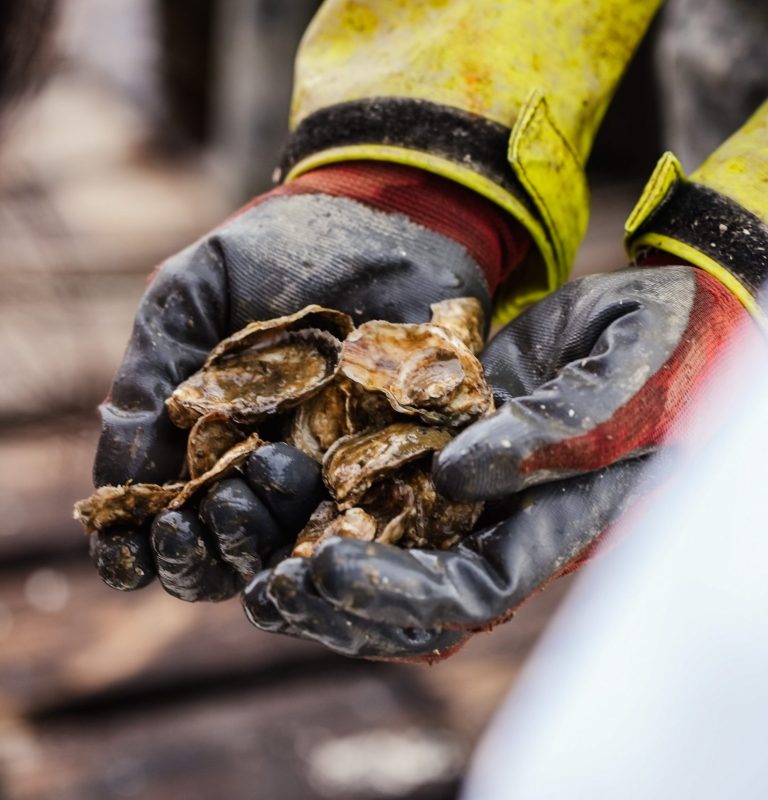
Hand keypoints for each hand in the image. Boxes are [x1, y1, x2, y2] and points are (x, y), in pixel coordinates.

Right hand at [90, 161, 525, 599]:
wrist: (381, 217)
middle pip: (232, 548)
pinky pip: (378, 520)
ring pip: (296, 547)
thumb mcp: (188, 302)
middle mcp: (276, 471)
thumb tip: (111, 486)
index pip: (176, 521)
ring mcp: (341, 473)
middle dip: (202, 553)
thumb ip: (146, 382)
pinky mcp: (407, 461)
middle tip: (191, 519)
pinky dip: (346, 535)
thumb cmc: (274, 253)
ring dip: (262, 545)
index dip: (146, 548)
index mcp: (216, 445)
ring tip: (249, 487)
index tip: (128, 552)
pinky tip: (319, 532)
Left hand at [243, 265, 752, 655]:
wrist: (658, 314)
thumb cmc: (669, 346)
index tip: (324, 568)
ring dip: (318, 567)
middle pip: (415, 595)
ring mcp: (469, 489)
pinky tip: (273, 495)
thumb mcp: (627, 380)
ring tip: (250, 567)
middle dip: (341, 603)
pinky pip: (378, 491)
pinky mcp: (439, 447)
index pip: (472, 590)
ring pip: (387, 553)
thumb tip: (456, 476)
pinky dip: (325, 504)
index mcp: (553, 525)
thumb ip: (557, 433)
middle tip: (268, 590)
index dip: (399, 591)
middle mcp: (504, 521)